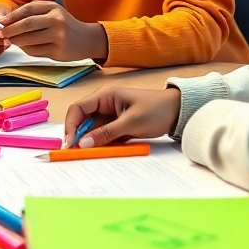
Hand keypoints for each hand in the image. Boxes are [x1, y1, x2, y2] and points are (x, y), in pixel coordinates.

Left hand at [0, 1, 107, 61]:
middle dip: (11, 30)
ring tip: (12, 40)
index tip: (1, 22)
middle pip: (27, 25)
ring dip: (17, 41)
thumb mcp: (52, 11)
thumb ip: (32, 12)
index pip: (28, 10)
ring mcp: (59, 38)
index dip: (12, 16)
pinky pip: (36, 52)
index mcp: (54, 9)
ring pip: (29, 40)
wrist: (87, 39)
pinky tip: (26, 47)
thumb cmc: (64, 24)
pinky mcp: (58, 52)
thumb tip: (7, 20)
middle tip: (2, 34)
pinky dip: (27, 50)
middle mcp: (57, 21)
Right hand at [63, 84, 181, 147]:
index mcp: (104, 95)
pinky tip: (105, 150)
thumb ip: (106, 133)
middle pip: (82, 119)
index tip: (70, 143)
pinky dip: (103, 143)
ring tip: (93, 152)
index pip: (78, 108)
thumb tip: (83, 143)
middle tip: (78, 152)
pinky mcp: (118, 124)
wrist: (178, 112)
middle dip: (79, 135)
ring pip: (93, 129)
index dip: (70, 125)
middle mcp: (104, 103)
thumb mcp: (131, 123)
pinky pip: (104, 135)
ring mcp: (111, 114)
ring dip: (92, 141)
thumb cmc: (156, 110)